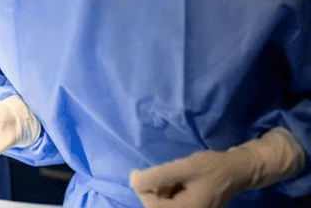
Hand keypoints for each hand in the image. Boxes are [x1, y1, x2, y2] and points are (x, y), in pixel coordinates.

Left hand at [130, 150, 250, 207]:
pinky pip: (171, 201)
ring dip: (161, 188)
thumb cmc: (212, 167)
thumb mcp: (183, 167)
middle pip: (156, 205)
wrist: (237, 170)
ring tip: (175, 175)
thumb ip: (157, 176)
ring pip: (163, 202)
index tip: (139, 171)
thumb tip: (133, 180)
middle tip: (164, 172)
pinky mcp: (191, 207)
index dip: (142, 188)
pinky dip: (168, 189)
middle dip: (153, 188)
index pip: (151, 205)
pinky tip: (178, 180)